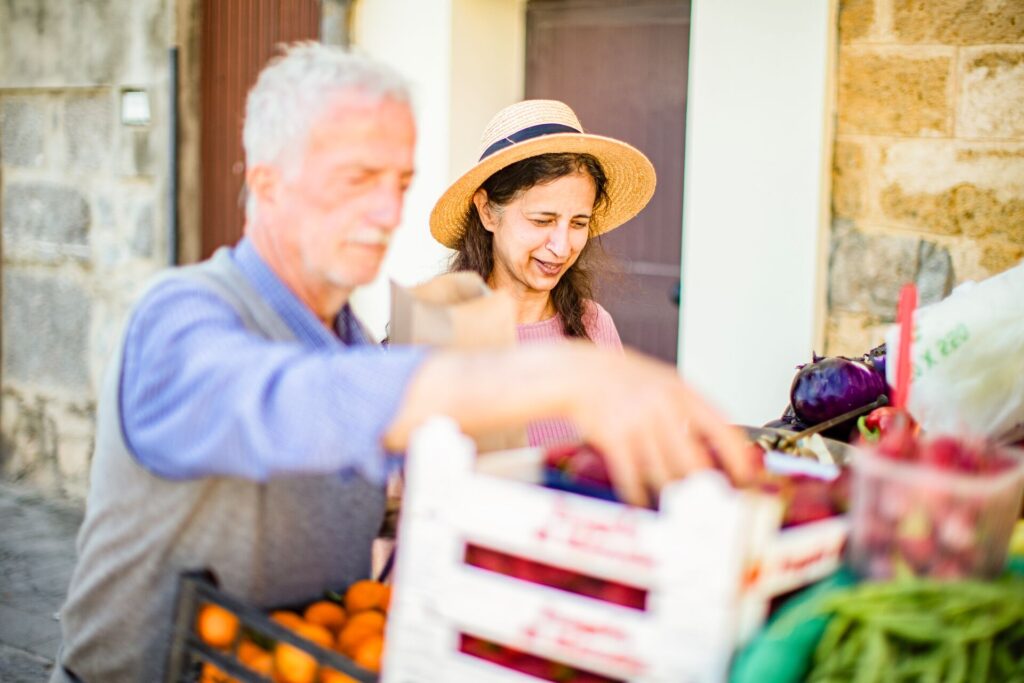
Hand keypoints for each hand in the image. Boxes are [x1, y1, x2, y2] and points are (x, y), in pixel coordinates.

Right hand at [567, 347, 754, 505]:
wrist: (581, 373)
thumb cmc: (625, 381)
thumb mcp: (664, 384)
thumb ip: (690, 412)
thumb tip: (721, 448)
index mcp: (682, 392)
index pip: (723, 430)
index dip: (738, 460)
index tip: (746, 480)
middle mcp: (663, 407)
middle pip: (695, 462)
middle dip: (705, 490)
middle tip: (710, 506)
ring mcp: (638, 422)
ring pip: (664, 474)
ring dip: (671, 495)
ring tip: (676, 507)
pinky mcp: (614, 437)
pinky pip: (631, 477)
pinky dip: (638, 494)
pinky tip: (641, 500)